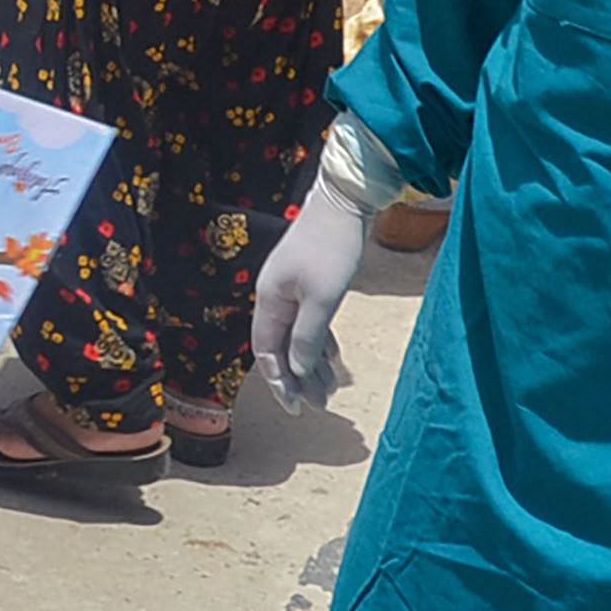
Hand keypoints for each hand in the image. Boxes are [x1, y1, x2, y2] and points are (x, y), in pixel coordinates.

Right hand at [247, 168, 369, 413]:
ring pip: (298, 336)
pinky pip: (310, 321)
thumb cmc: (332, 248)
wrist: (344, 201)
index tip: (295, 409)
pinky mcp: (309, 280)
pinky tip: (333, 357)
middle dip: (298, 378)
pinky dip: (320, 341)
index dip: (278, 383)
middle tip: (317, 405)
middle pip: (281, 347)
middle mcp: (274, 296)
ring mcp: (291, 288)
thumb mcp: (322, 299)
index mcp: (269, 300)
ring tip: (329, 390)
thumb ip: (306, 337)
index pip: (266, 352)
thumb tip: (296, 371)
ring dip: (311, 363)